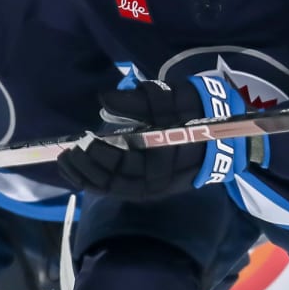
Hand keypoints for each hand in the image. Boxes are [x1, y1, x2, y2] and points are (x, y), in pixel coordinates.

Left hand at [57, 75, 253, 199]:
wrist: (222, 133)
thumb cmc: (195, 112)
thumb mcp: (171, 100)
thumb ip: (137, 102)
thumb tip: (103, 100)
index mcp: (164, 161)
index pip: (124, 165)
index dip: (100, 157)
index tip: (82, 140)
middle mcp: (157, 181)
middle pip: (114, 181)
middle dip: (87, 168)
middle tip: (66, 153)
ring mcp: (153, 188)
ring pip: (113, 189)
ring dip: (86, 178)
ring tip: (66, 163)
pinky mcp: (149, 188)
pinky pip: (117, 189)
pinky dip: (96, 182)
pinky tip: (80, 172)